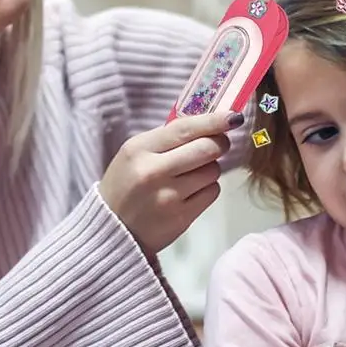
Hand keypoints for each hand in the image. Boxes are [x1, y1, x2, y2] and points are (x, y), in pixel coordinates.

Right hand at [100, 111, 243, 257]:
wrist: (112, 230)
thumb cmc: (126, 185)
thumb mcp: (134, 154)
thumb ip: (167, 139)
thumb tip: (209, 124)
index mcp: (139, 149)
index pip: (185, 129)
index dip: (214, 121)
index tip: (233, 116)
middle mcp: (153, 171)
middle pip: (207, 148)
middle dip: (219, 144)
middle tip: (219, 144)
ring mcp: (168, 196)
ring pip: (212, 171)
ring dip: (210, 168)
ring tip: (193, 173)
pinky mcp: (181, 217)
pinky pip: (212, 192)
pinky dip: (208, 188)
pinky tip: (192, 190)